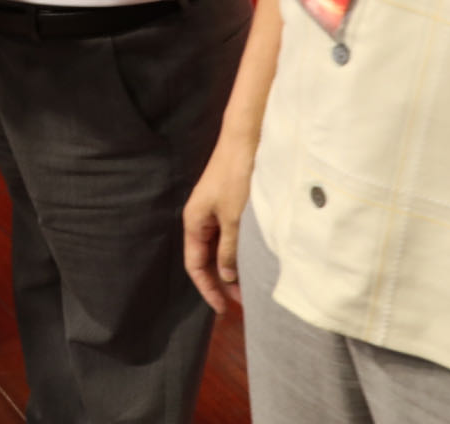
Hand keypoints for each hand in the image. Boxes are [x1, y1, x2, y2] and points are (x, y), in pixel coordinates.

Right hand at [182, 132, 257, 314]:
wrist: (247, 140)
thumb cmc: (237, 177)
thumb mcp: (234, 220)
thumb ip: (229, 251)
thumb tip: (227, 277)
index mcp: (194, 222)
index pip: (194, 265)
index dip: (207, 289)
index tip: (223, 310)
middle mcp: (202, 218)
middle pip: (207, 258)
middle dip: (222, 281)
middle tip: (243, 302)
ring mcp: (217, 211)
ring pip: (221, 248)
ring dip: (233, 267)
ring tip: (251, 285)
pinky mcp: (231, 204)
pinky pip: (232, 235)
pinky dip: (240, 251)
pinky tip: (255, 259)